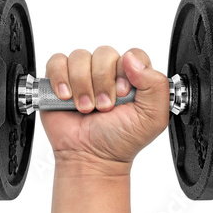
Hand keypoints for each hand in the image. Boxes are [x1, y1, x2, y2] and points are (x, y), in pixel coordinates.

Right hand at [40, 47, 169, 173]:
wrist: (91, 158)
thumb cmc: (120, 140)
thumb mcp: (153, 117)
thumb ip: (156, 84)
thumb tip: (132, 59)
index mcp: (133, 78)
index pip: (133, 54)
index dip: (126, 71)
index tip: (122, 93)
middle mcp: (108, 73)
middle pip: (104, 53)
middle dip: (103, 82)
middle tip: (103, 107)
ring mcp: (83, 75)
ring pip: (80, 57)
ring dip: (82, 85)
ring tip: (85, 108)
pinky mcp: (59, 80)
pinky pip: (56, 62)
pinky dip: (60, 78)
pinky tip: (66, 97)